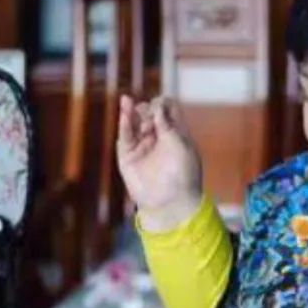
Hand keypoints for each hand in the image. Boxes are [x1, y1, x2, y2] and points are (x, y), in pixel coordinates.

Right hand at [116, 95, 202, 230]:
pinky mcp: (128, 156)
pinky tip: (125, 113)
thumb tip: (158, 107)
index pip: (167, 109)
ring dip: (134, 111)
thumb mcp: (180, 147)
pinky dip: (125, 123)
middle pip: (149, 112)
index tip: (161, 108)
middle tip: (150, 119)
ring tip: (130, 105)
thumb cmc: (183, 176)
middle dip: (148, 109)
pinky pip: (125, 136)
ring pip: (135, 122)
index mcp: (175, 134)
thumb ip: (168, 126)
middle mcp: (158, 137)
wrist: (170, 203)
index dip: (162, 104)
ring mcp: (142, 146)